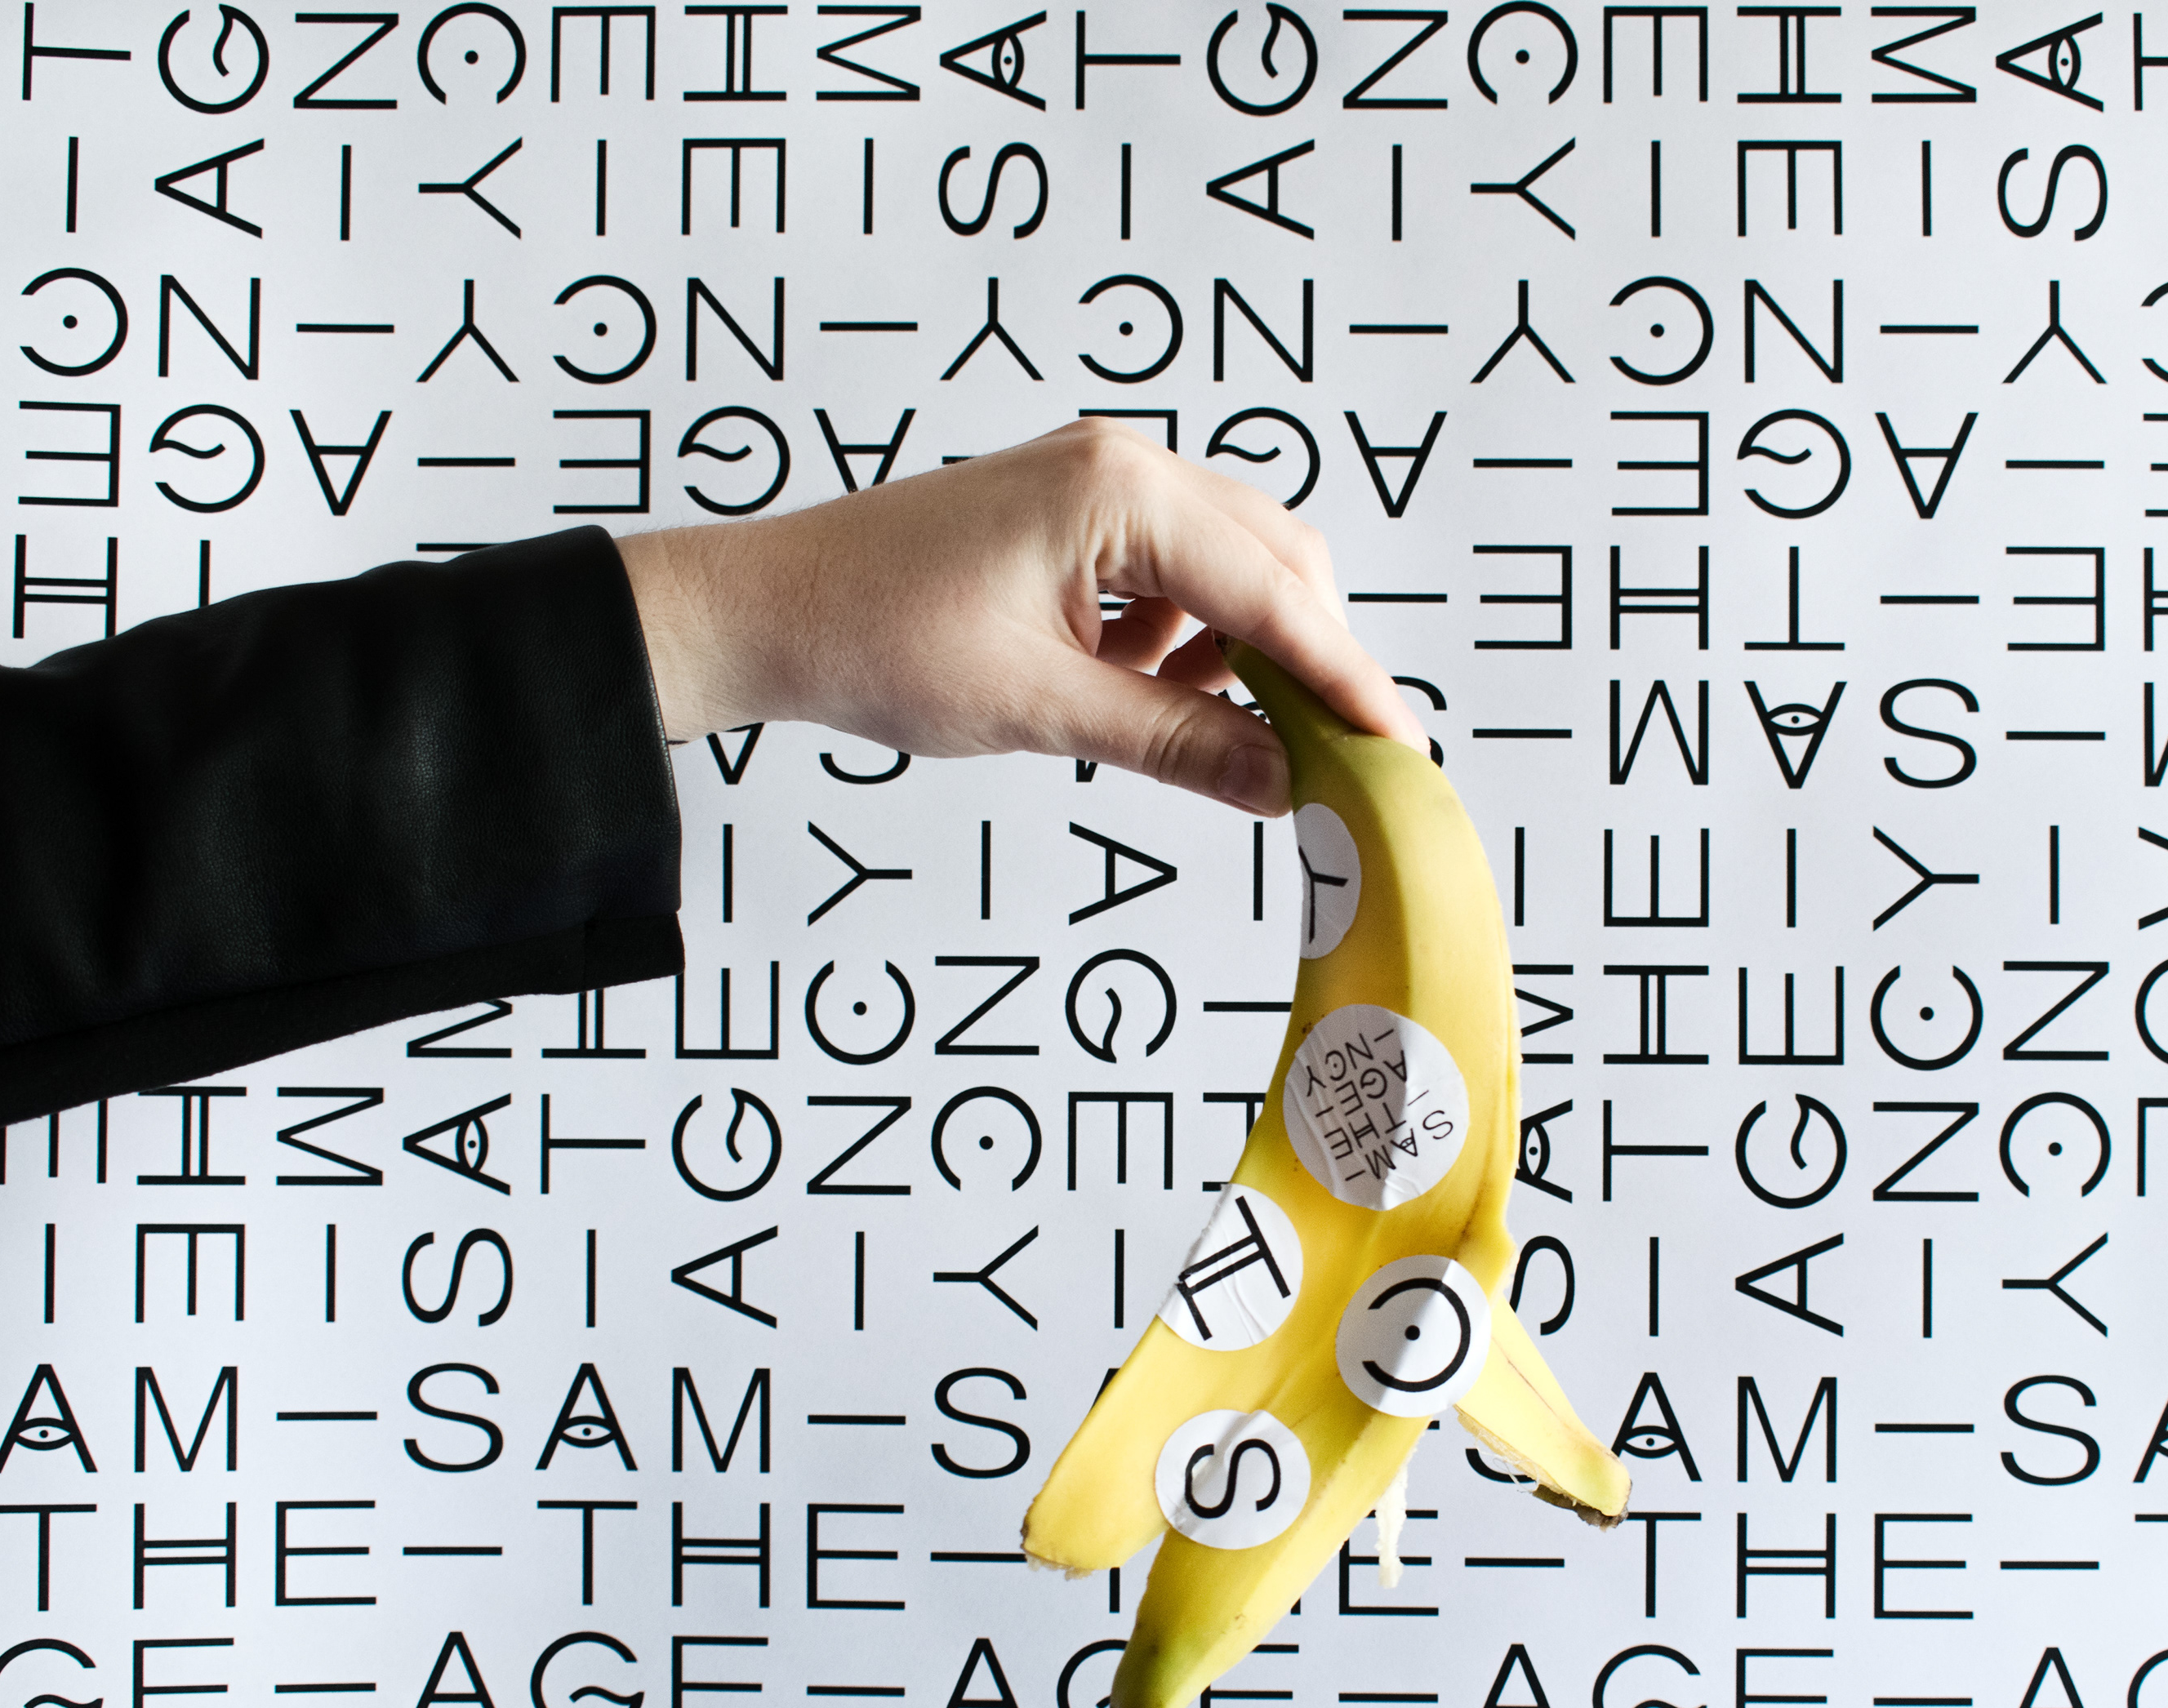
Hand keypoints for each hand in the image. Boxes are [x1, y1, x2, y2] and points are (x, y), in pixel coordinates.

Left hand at [614, 417, 1422, 816]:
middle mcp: (1123, 464)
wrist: (767, 613)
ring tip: (1198, 726)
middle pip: (1277, 560)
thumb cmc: (874, 639)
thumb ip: (1179, 741)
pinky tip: (1141, 689)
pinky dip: (1185, 638)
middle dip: (1306, 659)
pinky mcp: (1076, 515)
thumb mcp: (1043, 709)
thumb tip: (1286, 783)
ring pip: (1232, 567)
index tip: (1400, 748)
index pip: (1276, 592)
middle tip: (1326, 757)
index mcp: (1121, 490)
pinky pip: (1175, 574)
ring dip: (1241, 651)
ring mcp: (1099, 483)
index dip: (1346, 678)